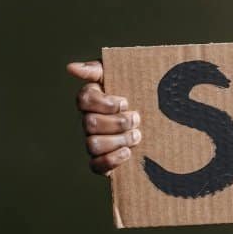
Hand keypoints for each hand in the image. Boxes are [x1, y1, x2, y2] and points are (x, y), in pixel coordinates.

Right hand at [68, 60, 141, 175]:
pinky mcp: (102, 161)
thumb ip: (97, 69)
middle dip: (117, 122)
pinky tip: (127, 152)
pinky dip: (111, 160)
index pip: (83, 100)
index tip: (125, 102)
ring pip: (92, 144)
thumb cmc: (137, 91)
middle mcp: (90, 121)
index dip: (104, 103)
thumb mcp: (123, 74)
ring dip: (118, 140)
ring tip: (137, 135)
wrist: (161, 117)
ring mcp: (94, 141)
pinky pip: (95, 166)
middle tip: (136, 119)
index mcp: (93, 100)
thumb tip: (71, 68)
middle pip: (90, 124)